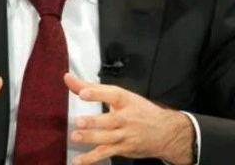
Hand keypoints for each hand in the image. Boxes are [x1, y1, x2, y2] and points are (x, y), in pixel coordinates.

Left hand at [64, 73, 192, 164]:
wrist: (165, 132)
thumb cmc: (140, 111)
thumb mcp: (121, 96)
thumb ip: (92, 89)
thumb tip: (69, 79)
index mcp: (126, 101)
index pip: (112, 95)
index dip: (97, 94)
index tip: (83, 92)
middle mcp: (126, 118)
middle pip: (110, 120)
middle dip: (95, 122)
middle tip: (80, 121)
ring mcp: (125, 135)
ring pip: (107, 138)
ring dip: (91, 138)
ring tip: (76, 137)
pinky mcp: (123, 148)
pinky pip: (105, 153)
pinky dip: (91, 158)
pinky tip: (79, 160)